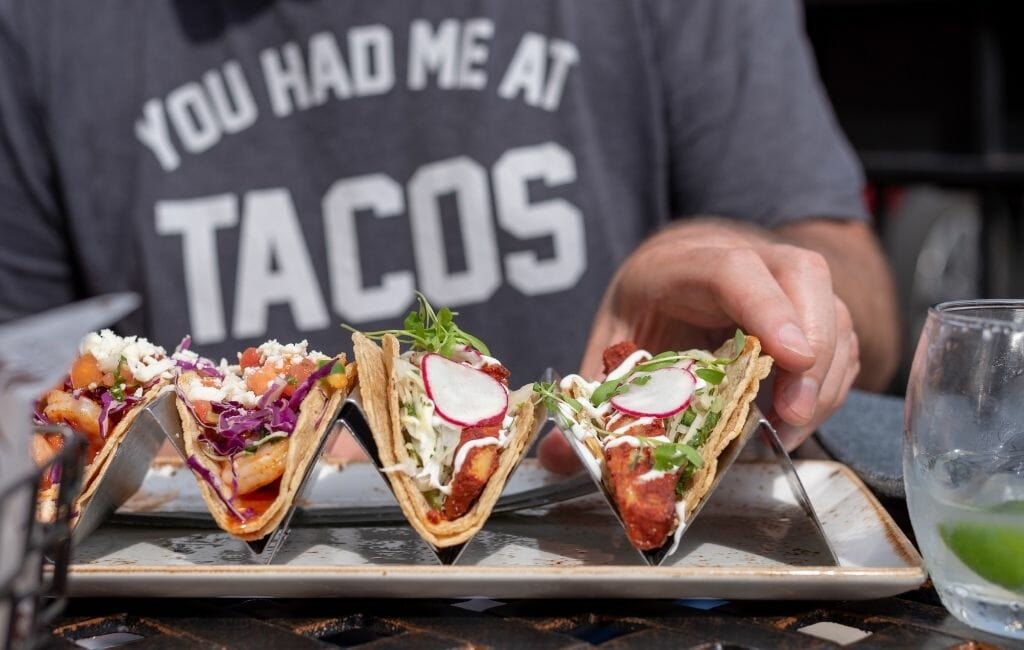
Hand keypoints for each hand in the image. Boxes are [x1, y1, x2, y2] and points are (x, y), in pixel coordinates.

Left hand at [538, 218, 860, 473]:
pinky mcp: (810, 305)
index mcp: (682, 262)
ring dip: (826, 374)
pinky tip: (800, 417)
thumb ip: (595, 397)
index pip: (732, 268)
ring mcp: (783, 278)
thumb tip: (555, 460)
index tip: (786, 358)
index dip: (765, 308)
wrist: (677, 269)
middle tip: (793, 413)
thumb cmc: (645, 306)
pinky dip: (832, 381)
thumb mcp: (610, 343)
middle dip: (811, 346)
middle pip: (801, 275)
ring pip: (832, 308)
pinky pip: (841, 337)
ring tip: (792, 429)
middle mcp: (743, 256)